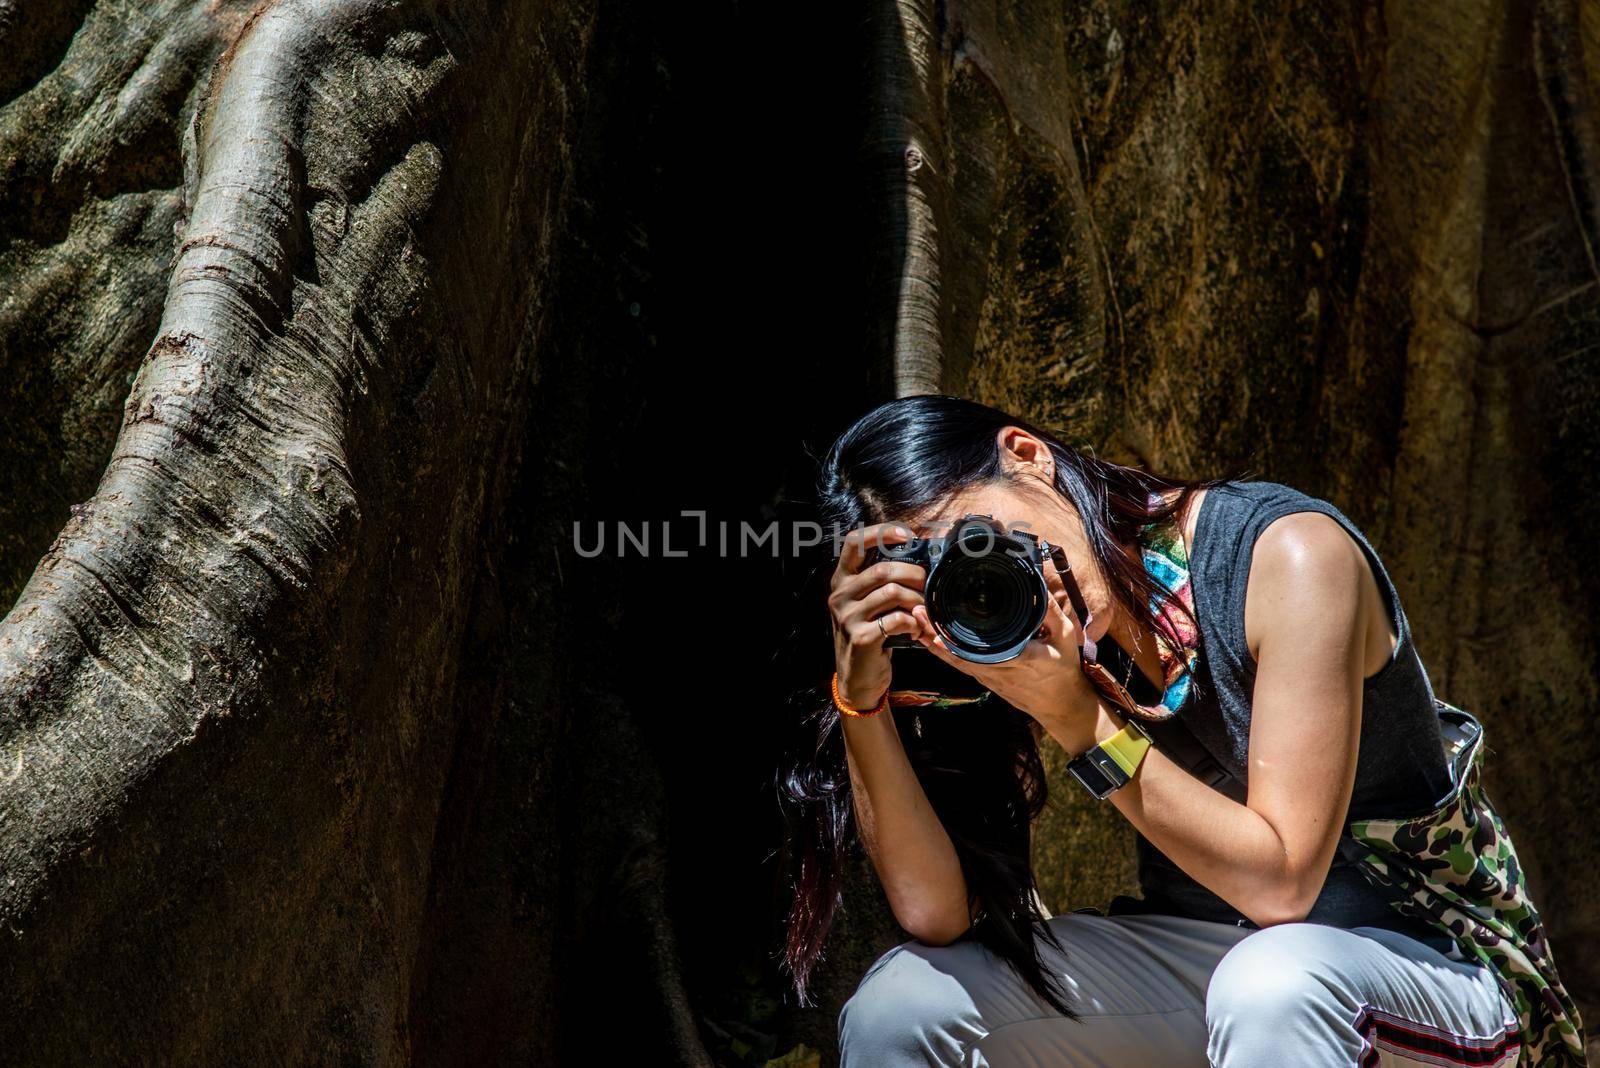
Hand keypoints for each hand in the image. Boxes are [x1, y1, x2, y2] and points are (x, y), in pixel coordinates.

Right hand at [828, 522, 935, 708]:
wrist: (858, 679)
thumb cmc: (870, 635)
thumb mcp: (867, 605)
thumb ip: (881, 583)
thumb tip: (918, 560)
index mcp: (841, 581)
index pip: (854, 543)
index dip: (881, 532)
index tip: (906, 535)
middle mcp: (840, 596)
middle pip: (883, 569)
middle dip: (914, 575)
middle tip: (928, 586)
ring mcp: (848, 617)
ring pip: (893, 592)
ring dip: (917, 601)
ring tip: (924, 612)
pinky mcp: (861, 637)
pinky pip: (897, 619)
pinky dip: (914, 622)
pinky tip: (916, 630)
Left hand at [912, 557, 1101, 734]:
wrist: (1061, 705)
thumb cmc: (1063, 669)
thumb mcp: (1065, 636)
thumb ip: (1050, 611)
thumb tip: (1036, 585)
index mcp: (1021, 659)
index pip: (983, 653)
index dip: (957, 644)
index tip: (938, 630)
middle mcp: (1000, 671)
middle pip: (959, 655)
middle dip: (935, 635)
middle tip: (917, 613)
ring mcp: (991, 678)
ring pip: (956, 661)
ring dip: (934, 642)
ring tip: (916, 621)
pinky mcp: (987, 680)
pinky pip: (960, 666)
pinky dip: (944, 653)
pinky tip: (930, 639)